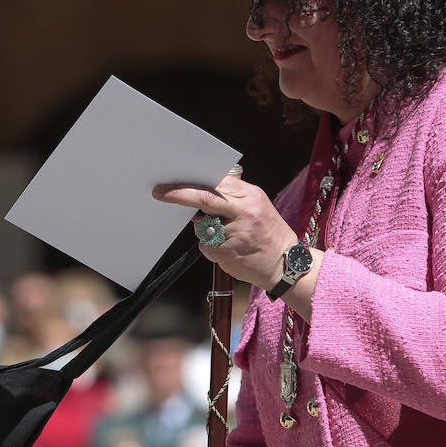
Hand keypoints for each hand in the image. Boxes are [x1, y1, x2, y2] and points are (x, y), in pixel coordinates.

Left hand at [153, 171, 298, 289]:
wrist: (286, 264)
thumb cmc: (268, 233)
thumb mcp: (257, 205)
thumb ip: (233, 196)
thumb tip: (202, 187)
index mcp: (250, 196)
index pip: (215, 183)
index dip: (191, 182)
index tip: (171, 182)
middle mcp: (243, 212)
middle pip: (204, 199)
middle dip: (179, 195)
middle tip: (159, 193)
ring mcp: (233, 232)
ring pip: (202, 224)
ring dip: (206, 228)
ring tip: (231, 236)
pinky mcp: (224, 251)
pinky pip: (205, 244)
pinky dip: (211, 246)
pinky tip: (229, 249)